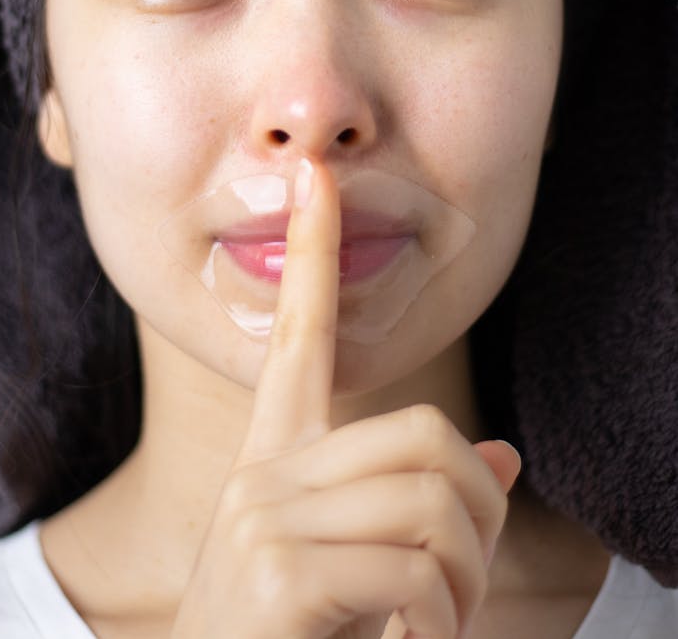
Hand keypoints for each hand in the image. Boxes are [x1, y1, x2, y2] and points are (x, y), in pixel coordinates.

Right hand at [171, 159, 520, 638]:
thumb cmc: (294, 638)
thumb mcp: (358, 566)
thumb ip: (420, 506)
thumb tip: (505, 461)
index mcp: (276, 456)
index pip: (300, 334)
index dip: (315, 253)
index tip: (317, 175)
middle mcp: (264, 474)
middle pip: (425, 435)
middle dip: (478, 514)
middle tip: (464, 585)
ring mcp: (264, 520)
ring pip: (432, 502)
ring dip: (465, 581)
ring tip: (434, 625)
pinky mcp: (278, 575)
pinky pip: (412, 571)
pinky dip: (439, 624)